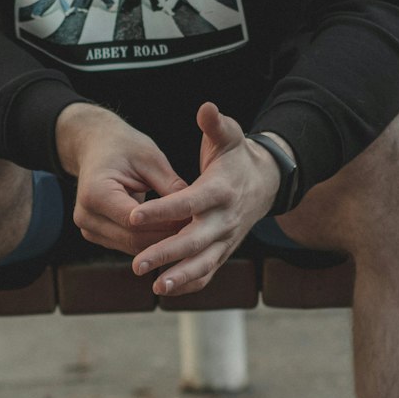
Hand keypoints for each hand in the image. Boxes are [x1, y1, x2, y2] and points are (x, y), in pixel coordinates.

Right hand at [55, 104, 189, 254]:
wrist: (96, 147)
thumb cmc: (125, 147)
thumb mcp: (150, 158)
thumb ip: (170, 186)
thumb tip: (196, 212)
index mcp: (95, 193)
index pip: (135, 221)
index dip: (166, 224)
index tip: (196, 221)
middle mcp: (86, 216)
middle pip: (134, 239)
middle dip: (167, 238)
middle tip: (200, 234)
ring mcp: (89, 229)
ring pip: (133, 247)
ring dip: (162, 244)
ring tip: (191, 236)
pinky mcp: (97, 235)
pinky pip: (129, 245)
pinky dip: (152, 242)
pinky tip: (175, 237)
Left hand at [127, 102, 280, 296]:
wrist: (265, 182)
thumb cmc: (237, 157)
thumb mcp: (230, 137)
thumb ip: (216, 125)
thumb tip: (206, 107)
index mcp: (221, 190)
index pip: (188, 203)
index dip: (161, 209)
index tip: (133, 215)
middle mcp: (226, 219)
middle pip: (194, 240)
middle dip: (165, 253)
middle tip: (136, 263)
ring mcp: (227, 239)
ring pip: (204, 263)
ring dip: (180, 277)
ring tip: (155, 287)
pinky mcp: (224, 251)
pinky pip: (208, 272)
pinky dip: (190, 284)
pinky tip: (165, 290)